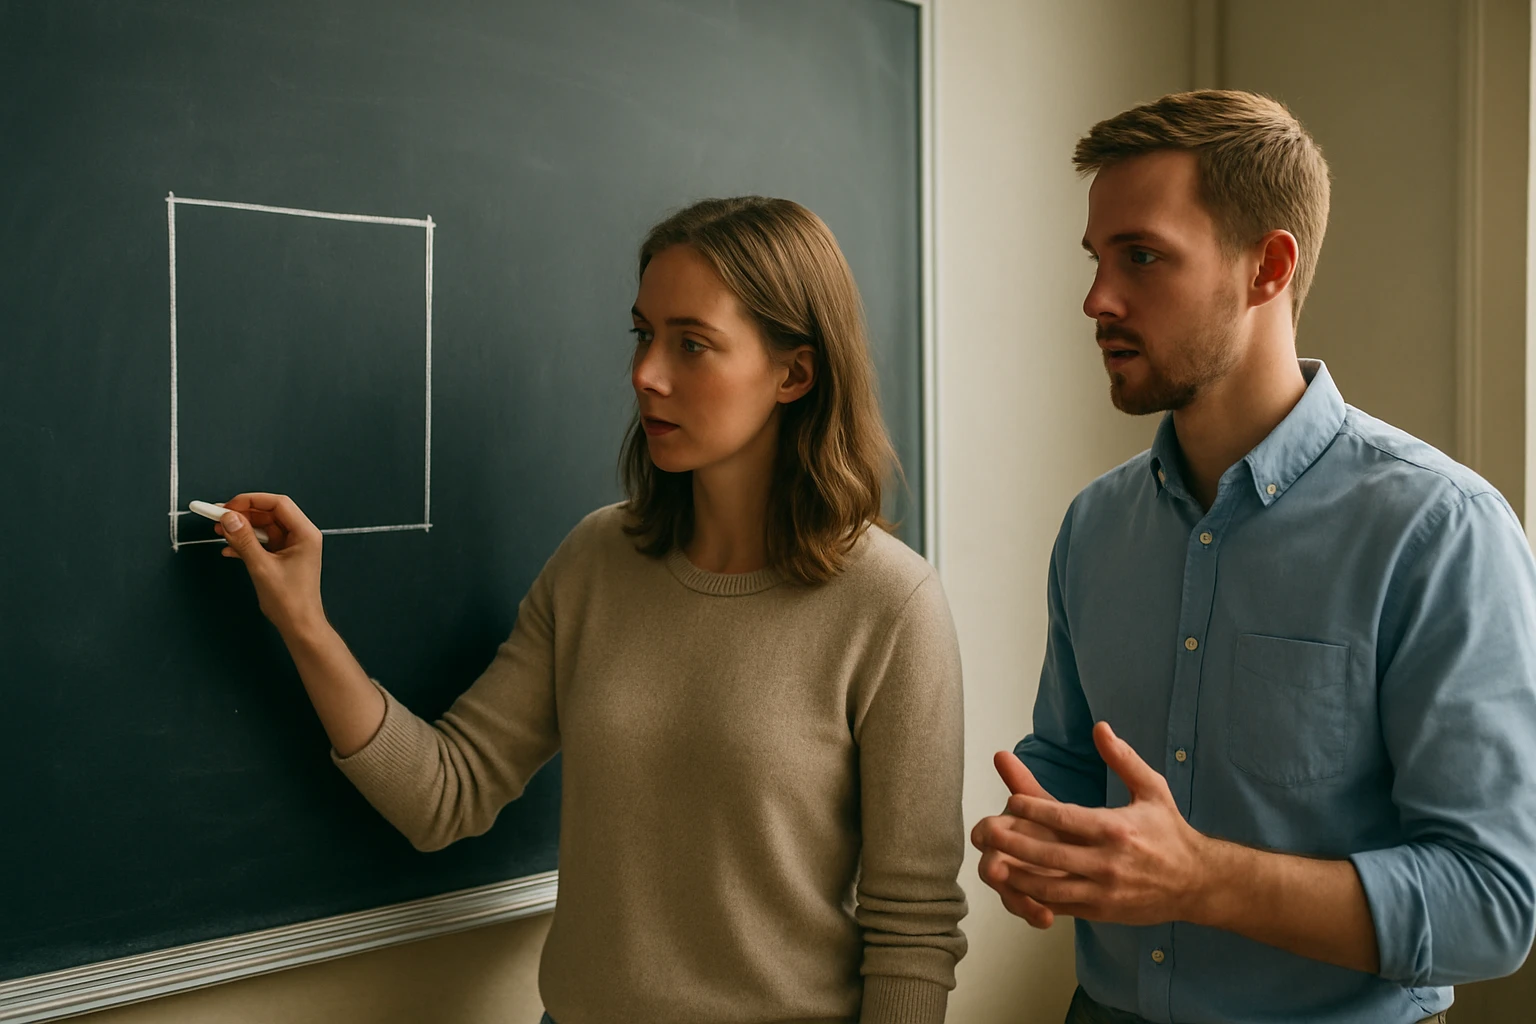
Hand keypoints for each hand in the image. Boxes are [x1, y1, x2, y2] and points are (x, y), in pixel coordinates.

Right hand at [216, 492, 325, 636]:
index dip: (251, 501)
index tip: (227, 506)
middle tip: (217, 517)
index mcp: (305, 533)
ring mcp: (292, 547)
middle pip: (270, 514)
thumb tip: (228, 517)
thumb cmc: (287, 598)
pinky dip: (246, 544)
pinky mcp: (283, 558)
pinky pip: (263, 543)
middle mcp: (301, 536)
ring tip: (218, 532)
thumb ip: (244, 540)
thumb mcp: (261, 566)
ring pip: (264, 529)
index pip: (278, 504)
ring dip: (241, 530)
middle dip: (243, 515)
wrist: (299, 625)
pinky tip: (228, 551)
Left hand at [980, 721, 1211, 926]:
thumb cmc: (1170, 832)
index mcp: (1116, 828)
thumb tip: (1099, 727)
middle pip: (1049, 854)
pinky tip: (1015, 887)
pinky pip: (1060, 907)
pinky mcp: (1101, 911)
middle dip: (1013, 843)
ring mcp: (1103, 891)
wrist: (1197, 883)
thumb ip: (1123, 758)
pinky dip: (1034, 899)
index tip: (1010, 800)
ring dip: (1017, 875)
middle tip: (985, 832)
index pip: (1065, 818)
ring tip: (992, 862)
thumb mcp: (1153, 789)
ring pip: (1049, 887)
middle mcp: (1108, 862)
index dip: (1033, 809)